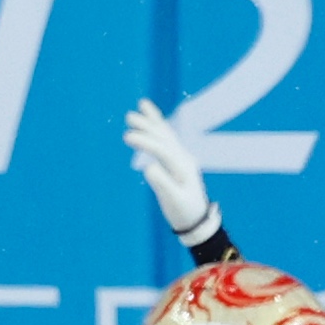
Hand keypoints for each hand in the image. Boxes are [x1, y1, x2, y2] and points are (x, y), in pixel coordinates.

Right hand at [123, 98, 218, 244]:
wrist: (197, 218)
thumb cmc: (183, 211)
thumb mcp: (172, 201)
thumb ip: (162, 183)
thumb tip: (149, 167)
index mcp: (183, 167)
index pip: (163, 150)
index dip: (146, 142)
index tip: (128, 136)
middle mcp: (184, 158)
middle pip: (165, 137)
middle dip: (148, 126)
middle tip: (129, 117)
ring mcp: (182, 157)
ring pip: (167, 134)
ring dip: (153, 120)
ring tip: (140, 106)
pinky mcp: (177, 159)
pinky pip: (167, 138)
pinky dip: (159, 126)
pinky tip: (151, 120)